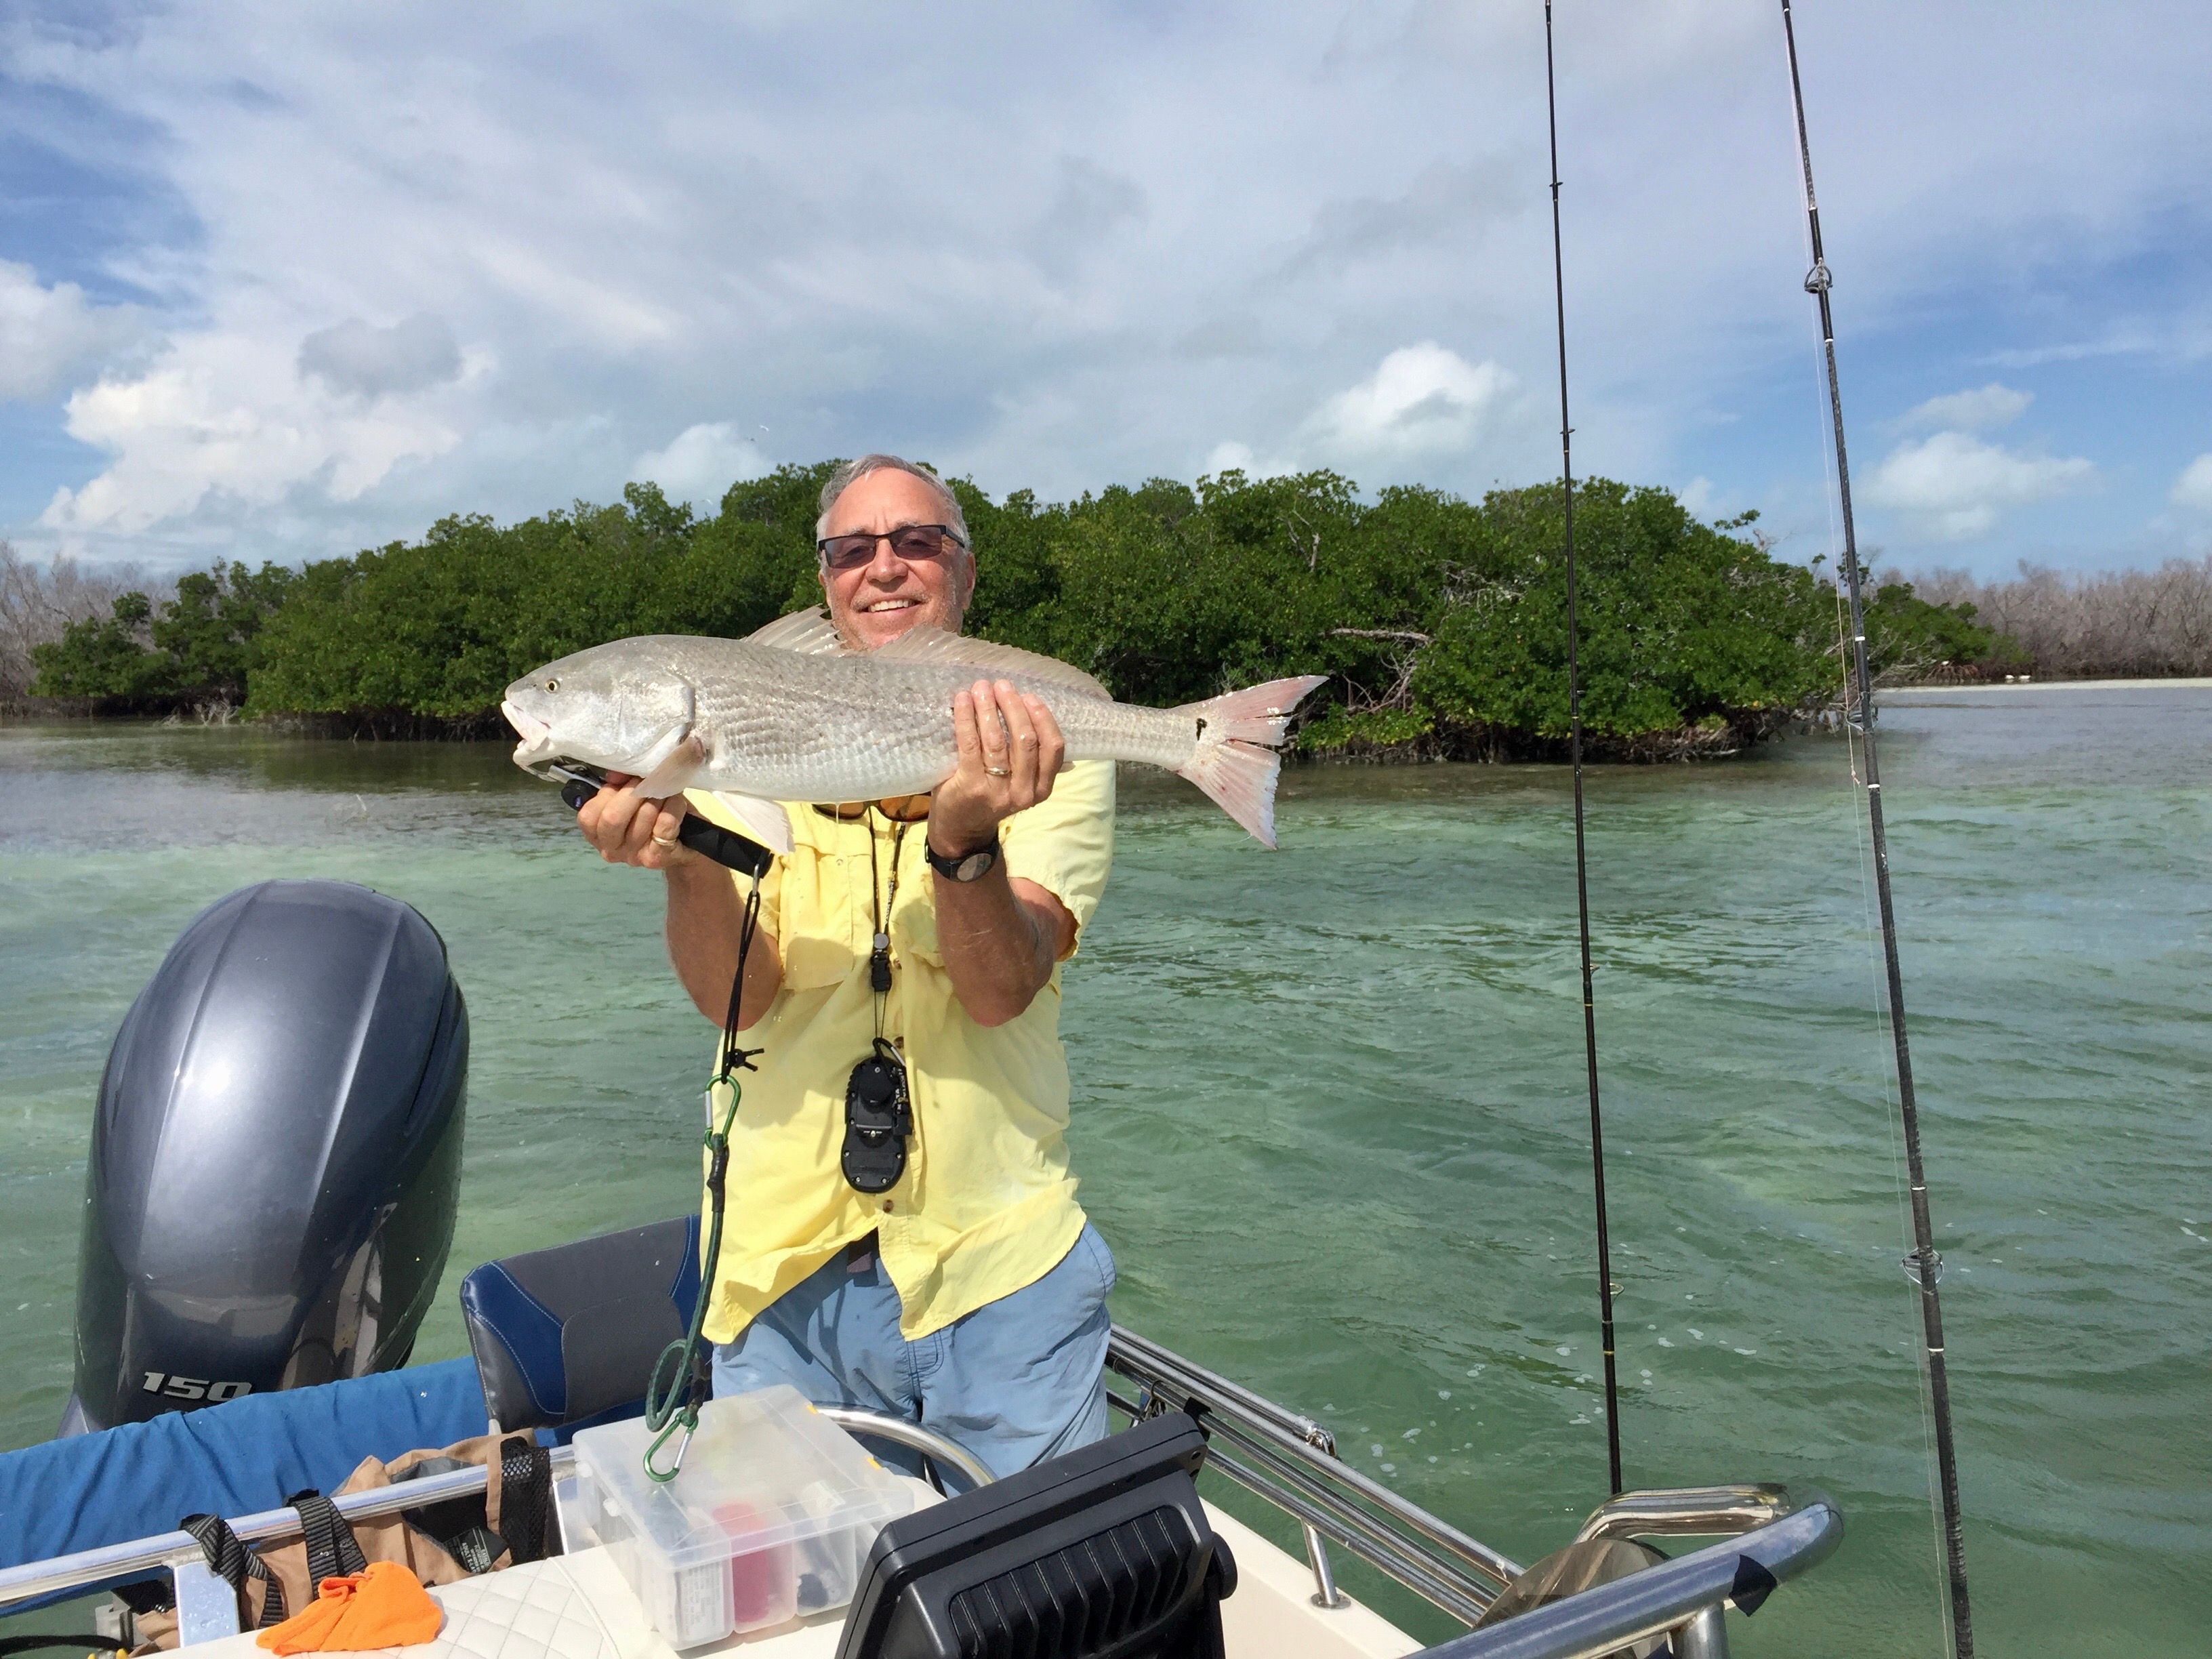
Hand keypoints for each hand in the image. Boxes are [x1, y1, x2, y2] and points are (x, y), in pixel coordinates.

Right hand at [575, 770, 695, 870]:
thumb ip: (619, 783)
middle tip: (647, 784)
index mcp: (597, 834)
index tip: (628, 783)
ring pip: (643, 816)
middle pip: (612, 817)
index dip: (609, 792)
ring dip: (657, 797)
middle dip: (633, 793)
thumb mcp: (631, 796)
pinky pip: (665, 824)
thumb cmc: (653, 814)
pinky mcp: (657, 858)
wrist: (685, 843)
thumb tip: (615, 775)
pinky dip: (673, 806)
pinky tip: (676, 803)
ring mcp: (633, 857)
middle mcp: (610, 849)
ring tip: (665, 792)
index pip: (589, 815)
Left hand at [931, 679, 1064, 857]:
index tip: (1029, 696)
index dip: (1043, 718)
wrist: (960, 828)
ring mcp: (997, 791)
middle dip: (1014, 707)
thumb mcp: (1020, 782)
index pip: (1053, 748)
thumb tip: (1034, 711)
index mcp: (1042, 788)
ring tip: (981, 688)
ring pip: (997, 740)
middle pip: (1026, 740)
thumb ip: (1031, 758)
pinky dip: (966, 718)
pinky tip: (962, 701)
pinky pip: (970, 745)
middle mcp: (1023, 792)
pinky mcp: (970, 786)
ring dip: (989, 708)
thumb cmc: (990, 795)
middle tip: (1002, 685)